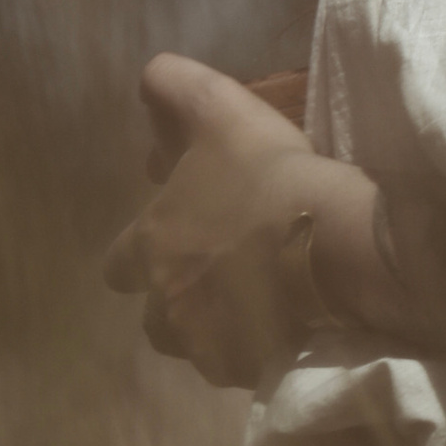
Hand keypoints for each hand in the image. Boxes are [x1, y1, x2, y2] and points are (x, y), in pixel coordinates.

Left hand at [104, 53, 318, 385]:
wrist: (329, 246)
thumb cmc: (267, 178)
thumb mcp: (222, 111)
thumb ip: (176, 88)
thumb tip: (148, 75)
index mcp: (151, 244)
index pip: (116, 263)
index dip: (138, 251)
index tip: (170, 237)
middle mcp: (166, 302)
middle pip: (153, 316)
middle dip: (175, 298)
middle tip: (218, 275)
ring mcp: (205, 343)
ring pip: (194, 343)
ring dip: (212, 327)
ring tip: (253, 305)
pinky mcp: (247, 370)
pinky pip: (240, 365)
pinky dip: (254, 348)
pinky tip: (285, 324)